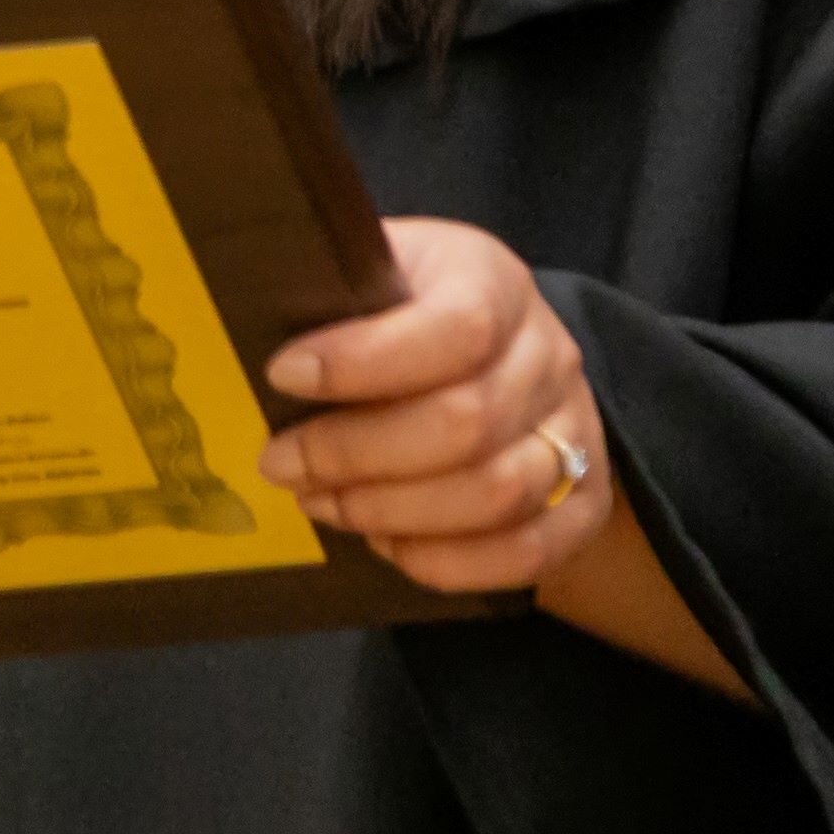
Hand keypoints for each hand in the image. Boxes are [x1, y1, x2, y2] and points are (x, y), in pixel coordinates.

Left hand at [256, 219, 623, 602]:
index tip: (282, 374)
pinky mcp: (583, 504)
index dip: (364, 359)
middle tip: (281, 463)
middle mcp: (548, 354)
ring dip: (390, 511)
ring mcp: (576, 432)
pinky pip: (524, 553)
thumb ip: (335, 293)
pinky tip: (385, 543)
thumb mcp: (380, 272)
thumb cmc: (412, 310)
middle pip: (465, 421)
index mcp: (493, 280)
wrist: (507, 355)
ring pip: (495, 493)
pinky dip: (444, 561)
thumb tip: (250, 310)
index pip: (454, 326)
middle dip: (355, 453)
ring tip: (322, 502)